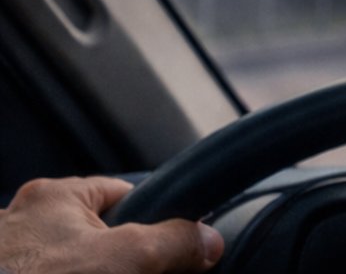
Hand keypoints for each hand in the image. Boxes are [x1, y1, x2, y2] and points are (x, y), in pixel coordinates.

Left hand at [0, 177, 222, 273]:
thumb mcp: (124, 259)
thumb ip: (174, 242)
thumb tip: (209, 240)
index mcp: (53, 197)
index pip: (123, 196)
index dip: (154, 222)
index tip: (173, 253)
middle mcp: (21, 226)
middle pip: (97, 241)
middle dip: (120, 265)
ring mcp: (10, 263)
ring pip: (70, 268)